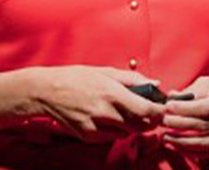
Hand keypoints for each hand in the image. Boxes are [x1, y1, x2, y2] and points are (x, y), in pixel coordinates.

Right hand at [26, 65, 166, 141]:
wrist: (45, 91)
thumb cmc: (75, 78)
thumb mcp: (104, 72)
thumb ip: (132, 79)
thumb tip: (155, 83)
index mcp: (111, 92)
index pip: (146, 109)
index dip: (159, 112)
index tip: (163, 108)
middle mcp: (105, 112)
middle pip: (140, 125)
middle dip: (150, 120)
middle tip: (151, 113)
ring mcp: (96, 127)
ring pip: (128, 133)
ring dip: (133, 125)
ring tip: (127, 113)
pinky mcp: (88, 136)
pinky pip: (111, 137)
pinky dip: (116, 130)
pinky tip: (108, 118)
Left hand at [161, 75, 208, 158]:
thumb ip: (190, 91)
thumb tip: (171, 97)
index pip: (205, 108)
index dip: (184, 109)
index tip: (168, 106)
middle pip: (203, 126)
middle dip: (180, 124)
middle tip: (163, 120)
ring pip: (206, 142)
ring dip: (183, 142)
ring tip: (166, 137)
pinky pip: (208, 151)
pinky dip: (191, 151)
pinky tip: (177, 145)